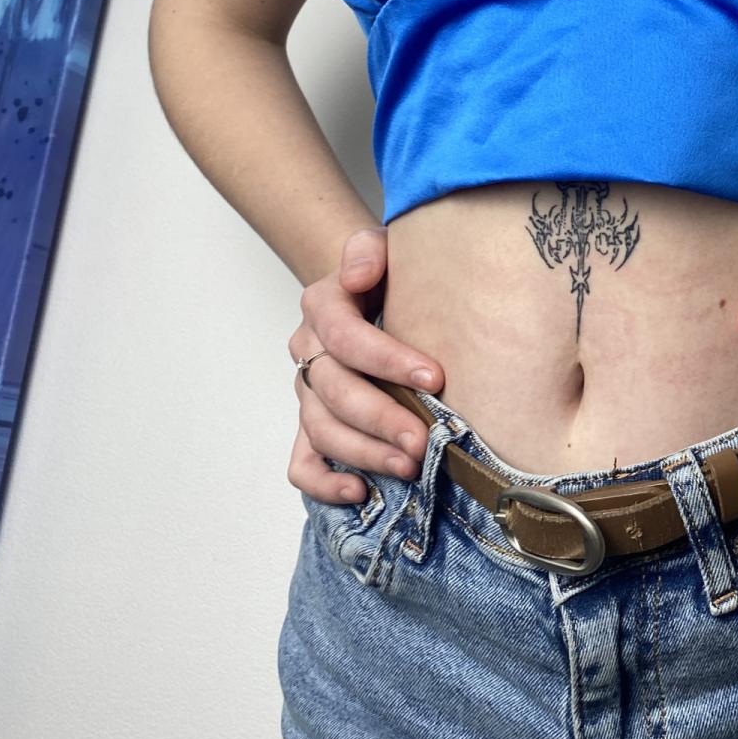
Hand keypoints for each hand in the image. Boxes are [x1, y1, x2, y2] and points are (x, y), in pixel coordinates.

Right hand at [285, 225, 447, 504]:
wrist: (374, 292)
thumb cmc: (390, 276)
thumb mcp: (384, 248)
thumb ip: (369, 249)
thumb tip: (359, 272)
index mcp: (323, 306)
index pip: (346, 338)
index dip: (388, 360)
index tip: (435, 379)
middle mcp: (309, 351)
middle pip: (335, 392)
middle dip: (381, 418)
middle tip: (423, 439)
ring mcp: (308, 392)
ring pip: (321, 431)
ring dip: (365, 453)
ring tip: (409, 466)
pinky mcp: (311, 425)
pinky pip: (302, 463)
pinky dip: (325, 484)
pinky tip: (361, 490)